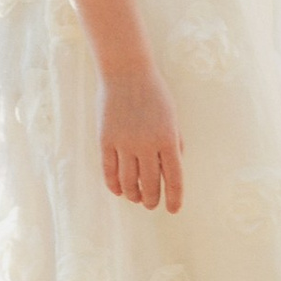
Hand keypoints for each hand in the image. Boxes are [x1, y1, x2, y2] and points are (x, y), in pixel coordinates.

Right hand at [100, 67, 183, 213]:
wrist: (126, 71)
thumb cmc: (154, 93)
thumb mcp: (172, 117)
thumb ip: (175, 143)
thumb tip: (172, 171)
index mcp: (168, 138)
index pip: (174, 179)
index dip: (174, 198)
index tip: (173, 210)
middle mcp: (146, 144)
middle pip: (150, 185)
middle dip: (151, 199)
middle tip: (151, 203)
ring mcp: (124, 142)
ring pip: (128, 182)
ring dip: (133, 195)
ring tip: (136, 197)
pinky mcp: (105, 139)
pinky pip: (109, 171)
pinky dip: (114, 185)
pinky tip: (119, 190)